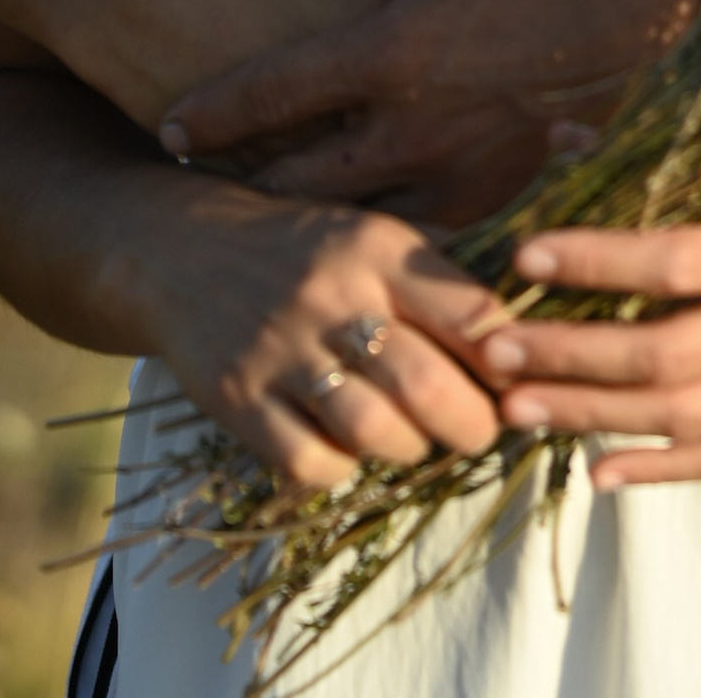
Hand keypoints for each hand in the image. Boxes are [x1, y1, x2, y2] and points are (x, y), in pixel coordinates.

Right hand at [123, 182, 512, 491]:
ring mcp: (281, 350)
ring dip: (410, 448)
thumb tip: (518, 324)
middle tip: (481, 431)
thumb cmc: (300, 248)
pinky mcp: (238, 397)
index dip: (507, 360)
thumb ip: (436, 271)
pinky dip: (342, 468)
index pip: (470, 313)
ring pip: (374, 430)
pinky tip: (347, 448)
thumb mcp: (369, 233)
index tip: (518, 380)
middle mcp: (332, 295)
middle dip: (472, 424)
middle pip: (427, 384)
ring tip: (415, 438)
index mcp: (377, 248)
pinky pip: (311, 461)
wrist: (181, 251)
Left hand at [158, 0, 700, 219]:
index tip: (164, 128)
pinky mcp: (499, 205)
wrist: (666, 16)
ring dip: (305, 216)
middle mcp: (417, 129)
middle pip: (296, 179)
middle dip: (242, 182)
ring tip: (262, 213)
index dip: (209, 114)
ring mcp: (460, 178)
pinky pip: (415, 236)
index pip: (273, 94)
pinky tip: (354, 227)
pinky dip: (374, 232)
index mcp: (396, 52)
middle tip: (200, 182)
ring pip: (351, 221)